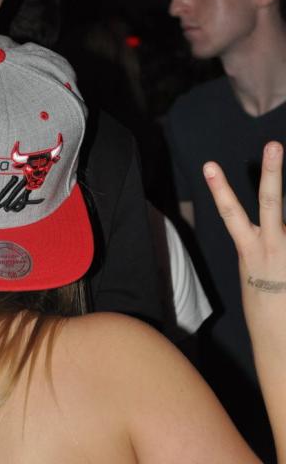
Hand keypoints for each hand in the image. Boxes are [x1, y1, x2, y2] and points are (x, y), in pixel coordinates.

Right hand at [203, 141, 285, 345]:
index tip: (209, 165)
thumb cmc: (267, 309)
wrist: (281, 341)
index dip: (218, 187)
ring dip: (279, 189)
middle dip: (271, 173)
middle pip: (268, 202)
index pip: (230, 212)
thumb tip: (264, 230)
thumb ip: (262, 249)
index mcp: (252, 249)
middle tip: (274, 146)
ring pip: (284, 217)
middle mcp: (271, 247)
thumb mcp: (258, 275)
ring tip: (277, 156)